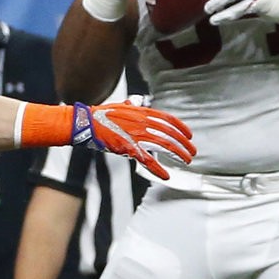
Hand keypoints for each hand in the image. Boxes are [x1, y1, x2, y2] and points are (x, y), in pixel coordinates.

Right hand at [71, 101, 195, 179]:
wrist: (86, 123)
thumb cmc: (100, 115)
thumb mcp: (118, 106)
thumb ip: (129, 106)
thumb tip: (134, 103)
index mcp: (142, 112)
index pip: (168, 119)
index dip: (181, 127)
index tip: (189, 135)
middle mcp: (143, 123)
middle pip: (170, 133)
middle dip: (184, 144)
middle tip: (192, 152)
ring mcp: (137, 135)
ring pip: (164, 145)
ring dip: (178, 154)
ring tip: (187, 161)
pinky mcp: (129, 148)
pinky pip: (148, 160)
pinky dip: (158, 169)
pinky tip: (166, 175)